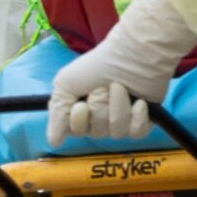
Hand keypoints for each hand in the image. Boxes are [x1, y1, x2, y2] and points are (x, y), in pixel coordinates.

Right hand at [45, 0, 196, 147]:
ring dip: (118, 106)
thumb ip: (57, 113)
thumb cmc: (97, 65)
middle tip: (103, 87)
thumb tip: (54, 142)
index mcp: (81, 112)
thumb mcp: (65, 83)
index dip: (78, 120)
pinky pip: (136, 132)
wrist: (131, 53)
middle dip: (99, 106)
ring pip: (116, 131)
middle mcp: (100, 119)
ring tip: (121, 86)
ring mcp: (122, 120)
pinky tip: (139, 101)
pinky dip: (137, 116)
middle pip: (96, 132)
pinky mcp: (142, 120)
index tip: (81, 104)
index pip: (75, 132)